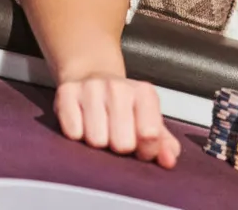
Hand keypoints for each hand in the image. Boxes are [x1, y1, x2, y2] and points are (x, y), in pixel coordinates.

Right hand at [54, 73, 181, 168]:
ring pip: (96, 141)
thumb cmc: (124, 104)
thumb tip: (169, 160)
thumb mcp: (148, 118)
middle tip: (116, 135)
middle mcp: (119, 87)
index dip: (145, 150)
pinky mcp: (67, 93)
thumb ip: (164, 143)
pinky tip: (82, 122)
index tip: (140, 146)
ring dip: (97, 142)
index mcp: (144, 93)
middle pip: (122, 143)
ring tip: (100, 127)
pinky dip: (76, 135)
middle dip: (119, 147)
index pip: (150, 135)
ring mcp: (92, 88)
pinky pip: (73, 133)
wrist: (93, 76)